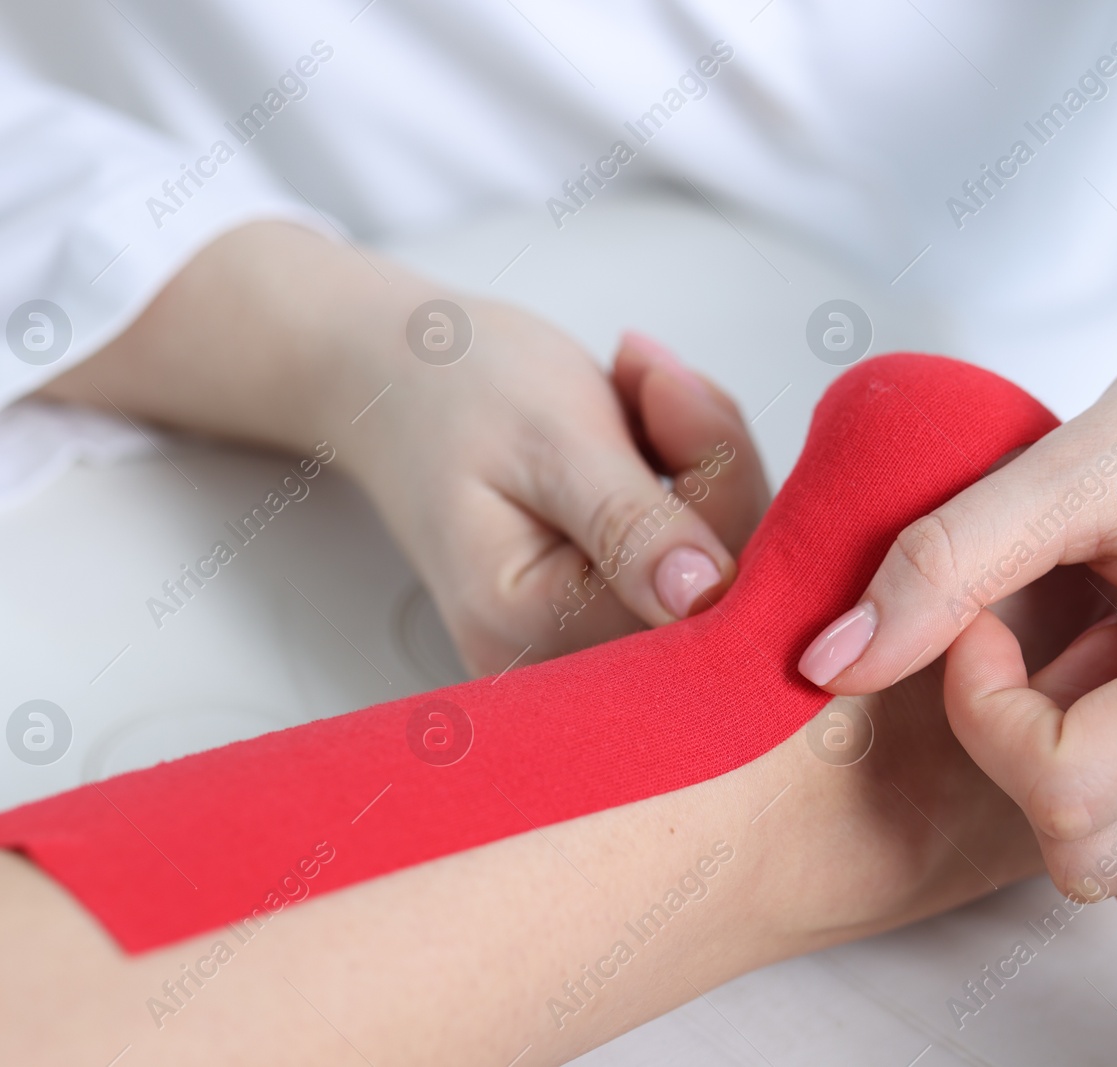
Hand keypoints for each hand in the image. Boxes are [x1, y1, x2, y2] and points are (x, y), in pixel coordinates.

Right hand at [41, 222, 768, 676]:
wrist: (395, 376)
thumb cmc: (457, 392)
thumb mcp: (550, 438)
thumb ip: (629, 523)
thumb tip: (704, 598)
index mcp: (530, 632)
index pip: (695, 593)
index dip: (717, 480)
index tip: (666, 384)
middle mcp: (559, 667)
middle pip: (720, 593)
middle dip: (714, 467)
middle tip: (652, 377)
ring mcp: (584, 645)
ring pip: (722, 567)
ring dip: (705, 462)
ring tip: (636, 387)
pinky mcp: (609, 612)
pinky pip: (700, 556)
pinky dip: (692, 478)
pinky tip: (642, 426)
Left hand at [798, 139, 1116, 908]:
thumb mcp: (1073, 463)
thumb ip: (939, 565)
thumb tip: (826, 662)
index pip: (1064, 790)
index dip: (983, 713)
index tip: (981, 623)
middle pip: (1096, 854)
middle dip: (1022, 753)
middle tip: (1029, 639)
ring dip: (1081, 780)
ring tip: (1098, 653)